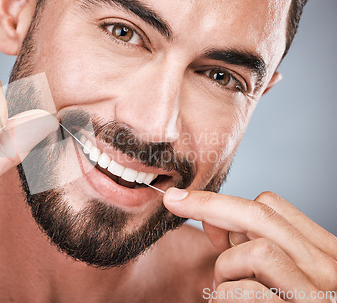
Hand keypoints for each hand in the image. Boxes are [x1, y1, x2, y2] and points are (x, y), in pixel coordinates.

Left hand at [164, 189, 336, 301]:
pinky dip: (225, 296)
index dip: (231, 204)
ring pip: (255, 252)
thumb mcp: (277, 276)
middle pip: (261, 216)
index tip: (203, 214)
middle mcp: (329, 269)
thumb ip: (252, 247)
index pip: (274, 206)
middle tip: (174, 202)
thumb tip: (211, 220)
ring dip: (226, 268)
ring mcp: (316, 294)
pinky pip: (245, 291)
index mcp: (323, 253)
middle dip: (209, 203)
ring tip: (226, 290)